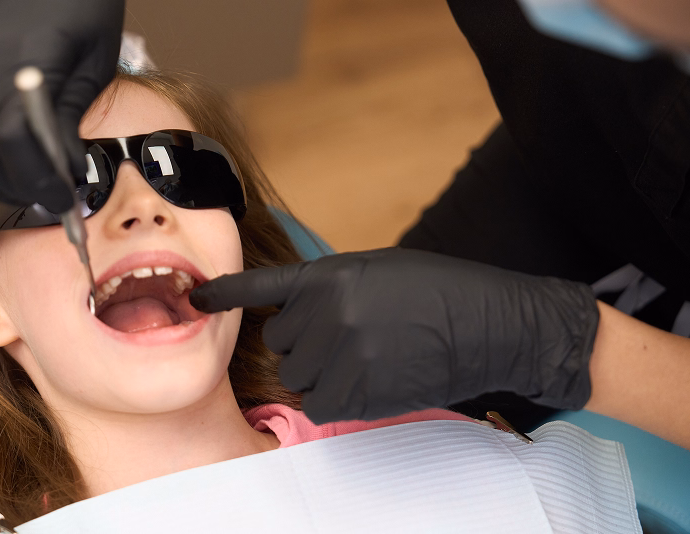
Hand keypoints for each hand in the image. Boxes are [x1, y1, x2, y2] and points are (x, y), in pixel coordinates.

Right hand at [0, 0, 123, 210]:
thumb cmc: (83, 14)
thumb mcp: (92, 70)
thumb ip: (70, 122)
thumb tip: (65, 174)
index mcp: (23, 62)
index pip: (12, 139)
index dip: (37, 180)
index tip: (62, 201)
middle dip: (11, 185)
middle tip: (43, 199)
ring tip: (14, 185)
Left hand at [190, 248, 599, 422]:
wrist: (493, 322)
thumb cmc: (440, 291)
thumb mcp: (378, 270)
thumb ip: (332, 287)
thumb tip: (299, 311)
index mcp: (332, 276)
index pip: (263, 288)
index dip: (225, 293)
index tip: (196, 298)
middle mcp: (330, 312)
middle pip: (282, 343)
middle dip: (306, 344)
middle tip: (348, 340)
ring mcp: (345, 352)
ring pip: (299, 377)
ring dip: (322, 373)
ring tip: (367, 358)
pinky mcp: (364, 389)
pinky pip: (323, 404)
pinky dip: (339, 399)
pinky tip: (370, 382)